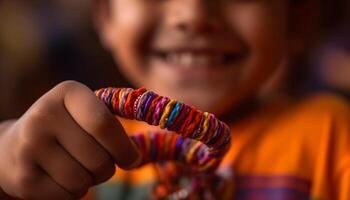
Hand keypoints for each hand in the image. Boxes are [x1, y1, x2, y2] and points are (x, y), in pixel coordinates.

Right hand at [0, 81, 140, 198]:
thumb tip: (135, 155)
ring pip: (84, 181)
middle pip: (99, 159)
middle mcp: (44, 115)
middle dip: (108, 168)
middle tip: (101, 164)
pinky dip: (73, 193)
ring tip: (78, 168)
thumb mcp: (85, 112)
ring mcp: (29, 147)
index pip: (104, 124)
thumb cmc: (66, 129)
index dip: (125, 148)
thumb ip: (111, 124)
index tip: (132, 159)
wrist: (13, 146)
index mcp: (67, 93)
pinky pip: (68, 195)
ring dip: (90, 181)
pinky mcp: (23, 178)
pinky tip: (60, 178)